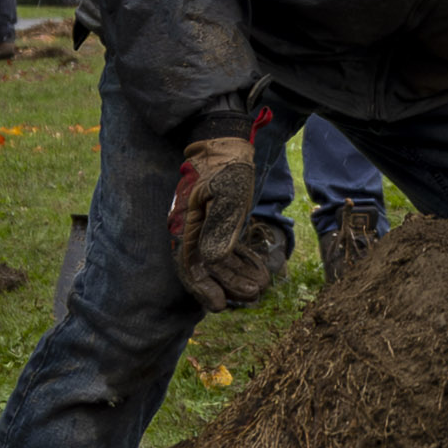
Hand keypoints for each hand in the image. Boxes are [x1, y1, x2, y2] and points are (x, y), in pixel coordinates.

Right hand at [168, 132, 283, 309]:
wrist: (228, 142)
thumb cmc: (226, 165)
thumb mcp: (226, 193)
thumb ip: (219, 226)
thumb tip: (214, 260)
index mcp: (186, 224)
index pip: (189, 265)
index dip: (202, 288)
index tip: (219, 304)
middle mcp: (192, 231)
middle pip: (206, 269)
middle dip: (228, 285)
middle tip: (254, 295)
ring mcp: (206, 229)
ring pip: (219, 264)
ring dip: (238, 277)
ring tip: (261, 287)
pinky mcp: (221, 226)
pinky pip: (229, 252)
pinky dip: (243, 263)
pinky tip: (260, 272)